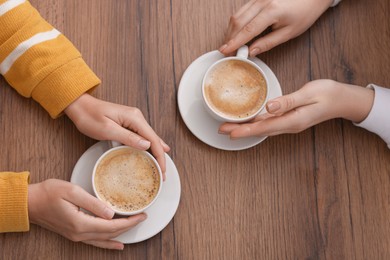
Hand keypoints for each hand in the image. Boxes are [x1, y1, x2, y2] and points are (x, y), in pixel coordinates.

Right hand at [28, 179, 145, 249]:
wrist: (29, 203)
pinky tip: (116, 244)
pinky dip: (108, 243)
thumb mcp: (72, 192)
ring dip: (120, 234)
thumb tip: (111, 212)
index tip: (141, 215)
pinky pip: (95, 242)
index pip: (112, 225)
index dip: (129, 221)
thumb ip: (93, 203)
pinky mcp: (73, 234)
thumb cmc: (48, 193)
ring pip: (104, 239)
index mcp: (81, 223)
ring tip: (134, 229)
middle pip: (110, 233)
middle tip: (142, 217)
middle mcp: (79, 233)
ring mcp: (76, 236)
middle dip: (128, 227)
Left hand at [64, 94, 169, 176]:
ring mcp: (134, 119)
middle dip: (160, 157)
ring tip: (160, 167)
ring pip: (150, 138)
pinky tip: (156, 151)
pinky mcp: (129, 123)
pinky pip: (143, 136)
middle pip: (154, 139)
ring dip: (156, 152)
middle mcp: (137, 117)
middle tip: (163, 174)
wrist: (80, 106)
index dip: (160, 156)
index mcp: (134, 118)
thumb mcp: (108, 130)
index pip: (153, 139)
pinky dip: (149, 147)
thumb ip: (128, 137)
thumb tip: (147, 145)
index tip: (162, 170)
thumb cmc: (89, 117)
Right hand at [219, 0, 333, 55]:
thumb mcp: (289, 33)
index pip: (247, 30)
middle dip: (229, 37)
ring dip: (231, 30)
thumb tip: (252, 51)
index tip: (226, 51)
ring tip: (230, 43)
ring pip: (237, 14)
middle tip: (226, 50)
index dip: (235, 43)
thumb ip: (268, 43)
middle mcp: (262, 2)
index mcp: (271, 11)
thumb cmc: (305, 12)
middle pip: (238, 21)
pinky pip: (242, 10)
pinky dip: (237, 22)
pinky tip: (237, 32)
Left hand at [219, 80, 373, 137]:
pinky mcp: (289, 119)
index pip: (264, 127)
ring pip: (263, 128)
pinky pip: (269, 123)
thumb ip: (288, 101)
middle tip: (221, 129)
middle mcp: (289, 125)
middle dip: (240, 131)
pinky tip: (248, 121)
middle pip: (260, 130)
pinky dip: (256, 123)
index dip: (246, 130)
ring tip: (229, 126)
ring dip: (246, 128)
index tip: (230, 132)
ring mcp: (289, 123)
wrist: (343, 100)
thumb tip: (269, 107)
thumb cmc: (328, 94)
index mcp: (293, 120)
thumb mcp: (308, 94)